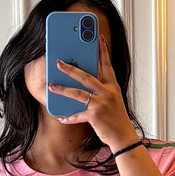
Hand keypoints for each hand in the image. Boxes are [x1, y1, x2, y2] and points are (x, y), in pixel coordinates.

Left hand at [48, 35, 138, 151]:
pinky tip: (61, 117)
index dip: (103, 51)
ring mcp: (101, 103)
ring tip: (51, 85)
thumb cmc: (116, 119)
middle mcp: (108, 92)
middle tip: (59, 62)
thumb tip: (84, 81)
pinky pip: (78, 115)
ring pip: (78, 93)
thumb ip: (101, 90)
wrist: (123, 137)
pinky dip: (68, 117)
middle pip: (86, 76)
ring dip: (62, 89)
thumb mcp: (112, 100)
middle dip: (71, 69)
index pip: (107, 65)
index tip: (98, 38)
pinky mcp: (95, 115)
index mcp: (113, 87)